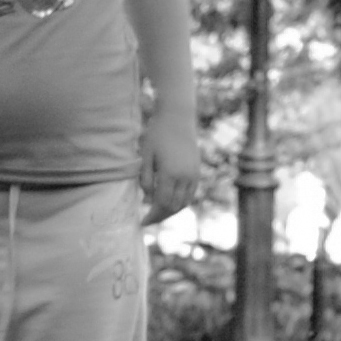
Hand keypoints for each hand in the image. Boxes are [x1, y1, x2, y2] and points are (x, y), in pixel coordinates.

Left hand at [138, 108, 211, 222]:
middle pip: (173, 208)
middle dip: (160, 216)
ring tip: (158, 211)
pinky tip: (169, 201)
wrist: (178, 118)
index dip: (152, 216)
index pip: (161, 204)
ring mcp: (193, 175)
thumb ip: (145, 179)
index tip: (142, 222)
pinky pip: (190, 194)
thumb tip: (148, 199)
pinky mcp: (197, 172)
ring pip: (184, 203)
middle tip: (149, 219)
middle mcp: (184, 177)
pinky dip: (180, 202)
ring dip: (171, 211)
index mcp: (169, 174)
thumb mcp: (145, 156)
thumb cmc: (157, 134)